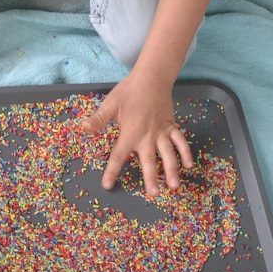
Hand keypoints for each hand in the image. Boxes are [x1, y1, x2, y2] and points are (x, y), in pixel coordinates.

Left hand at [83, 74, 192, 197]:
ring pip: (168, 154)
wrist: (152, 78)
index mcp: (130, 133)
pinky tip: (189, 166)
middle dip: (152, 177)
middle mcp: (147, 136)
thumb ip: (99, 119)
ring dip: (172, 170)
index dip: (112, 171)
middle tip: (154, 194)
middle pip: (149, 160)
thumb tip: (83, 127)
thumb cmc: (129, 92)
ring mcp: (161, 132)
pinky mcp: (171, 127)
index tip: (108, 185)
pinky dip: (186, 152)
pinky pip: (180, 141)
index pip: (119, 156)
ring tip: (174, 186)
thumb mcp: (110, 104)